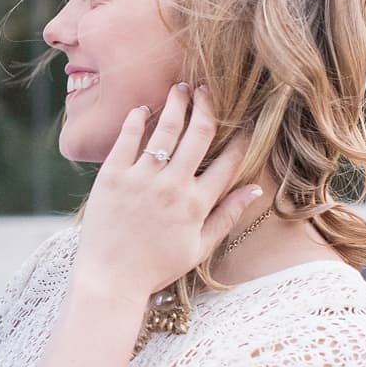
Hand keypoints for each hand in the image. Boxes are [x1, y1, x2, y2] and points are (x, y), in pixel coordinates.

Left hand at [75, 83, 262, 300]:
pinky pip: (127, 138)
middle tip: (208, 89)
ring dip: (176, 103)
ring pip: (165, 129)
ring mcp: (141, 179)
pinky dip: (137, 119)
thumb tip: (254, 189)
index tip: (244, 120)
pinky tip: (143, 108)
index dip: (241, 137)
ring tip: (181, 87)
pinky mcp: (112, 176)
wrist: (110, 279)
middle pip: (198, 134)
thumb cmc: (156, 267)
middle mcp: (172, 186)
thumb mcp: (199, 248)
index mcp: (196, 204)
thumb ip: (227, 216)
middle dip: (207, 107)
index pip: (227, 161)